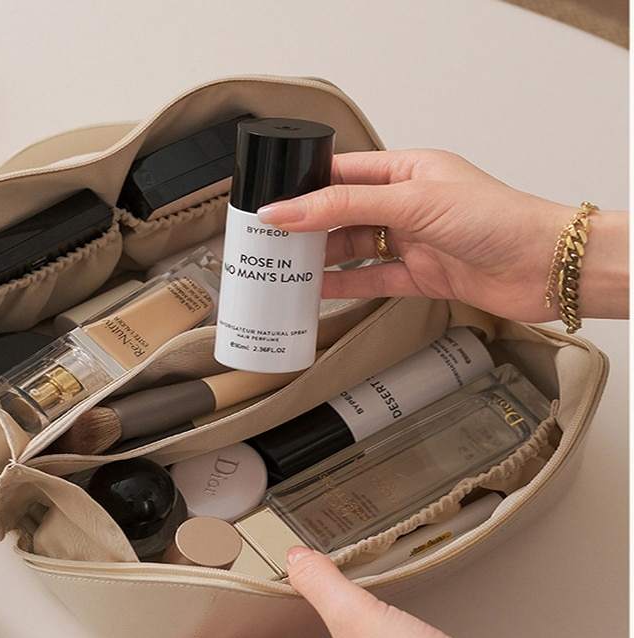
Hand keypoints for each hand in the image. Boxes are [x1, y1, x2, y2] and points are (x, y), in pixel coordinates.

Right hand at [256, 149, 627, 322]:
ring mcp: (413, 242)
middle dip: (309, 226)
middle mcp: (408, 204)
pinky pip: (373, 280)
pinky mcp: (420, 276)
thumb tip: (291, 207)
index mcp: (408, 170)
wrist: (543, 267)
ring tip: (286, 267)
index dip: (305, 187)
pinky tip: (320, 290)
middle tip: (271, 240)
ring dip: (324, 258)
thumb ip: (347, 205)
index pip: (344, 173)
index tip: (271, 202)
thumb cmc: (496, 218)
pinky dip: (346, 286)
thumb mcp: (412, 200)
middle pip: (344, 213)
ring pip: (355, 249)